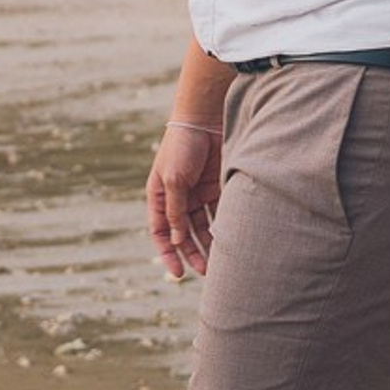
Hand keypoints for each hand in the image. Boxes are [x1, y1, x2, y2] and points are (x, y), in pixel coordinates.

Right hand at [146, 121, 223, 279]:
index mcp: (159, 196)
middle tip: (204, 272)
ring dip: (209, 244)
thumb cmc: (182, 146)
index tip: (177, 272)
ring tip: (220, 262)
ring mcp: (197, 194)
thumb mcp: (174, 180)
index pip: (160, 232)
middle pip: (183, 234)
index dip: (167, 253)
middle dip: (192, 253)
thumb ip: (175, 210)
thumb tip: (176, 241)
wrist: (205, 117)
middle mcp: (178, 198)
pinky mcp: (216, 188)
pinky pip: (219, 213)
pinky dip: (222, 227)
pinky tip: (230, 240)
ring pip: (202, 227)